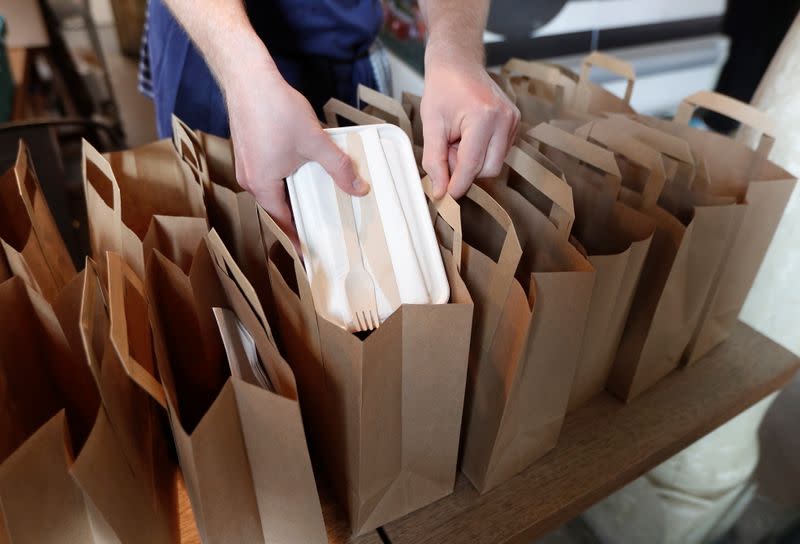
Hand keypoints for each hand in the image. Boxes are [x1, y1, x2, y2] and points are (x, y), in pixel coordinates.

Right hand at [224, 64, 368, 237]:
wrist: (248, 77)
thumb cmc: (275, 110)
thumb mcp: (315, 143)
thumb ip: (339, 168)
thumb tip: (359, 188)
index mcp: (262, 185)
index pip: (281, 222)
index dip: (296, 238)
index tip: (308, 255)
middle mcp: (250, 178)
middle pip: (276, 208)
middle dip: (296, 219)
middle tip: (317, 229)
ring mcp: (247, 163)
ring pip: (272, 190)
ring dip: (291, 197)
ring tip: (313, 202)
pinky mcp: (250, 149)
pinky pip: (269, 174)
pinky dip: (285, 179)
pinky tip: (302, 171)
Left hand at [421, 51, 519, 198]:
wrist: (458, 63)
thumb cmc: (442, 88)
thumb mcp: (431, 125)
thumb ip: (434, 161)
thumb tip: (440, 191)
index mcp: (484, 117)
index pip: (471, 165)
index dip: (457, 184)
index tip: (444, 196)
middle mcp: (505, 119)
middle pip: (487, 170)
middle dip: (465, 169)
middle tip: (448, 150)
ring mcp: (514, 121)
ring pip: (494, 164)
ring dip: (473, 161)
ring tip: (458, 139)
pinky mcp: (515, 123)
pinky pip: (499, 153)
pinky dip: (482, 152)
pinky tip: (469, 136)